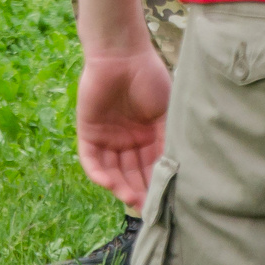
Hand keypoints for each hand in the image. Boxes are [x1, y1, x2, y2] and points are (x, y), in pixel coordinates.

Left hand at [76, 44, 172, 204]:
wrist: (122, 55)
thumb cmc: (150, 79)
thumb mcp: (166, 115)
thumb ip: (168, 142)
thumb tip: (176, 176)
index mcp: (149, 135)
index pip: (152, 168)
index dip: (157, 185)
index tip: (165, 203)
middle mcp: (128, 139)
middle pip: (132, 173)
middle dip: (139, 192)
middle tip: (147, 209)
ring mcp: (108, 136)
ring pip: (112, 171)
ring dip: (120, 187)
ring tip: (130, 200)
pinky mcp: (88, 131)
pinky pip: (91, 159)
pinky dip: (99, 173)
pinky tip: (110, 184)